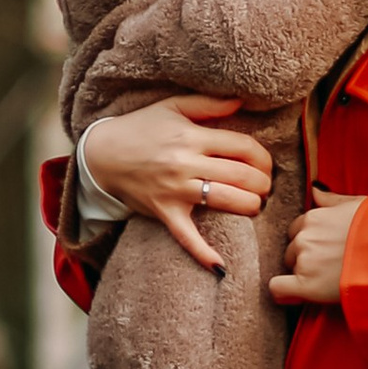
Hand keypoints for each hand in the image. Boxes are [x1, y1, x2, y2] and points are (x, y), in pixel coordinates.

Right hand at [82, 98, 273, 274]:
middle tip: (264, 186)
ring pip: (227, 201)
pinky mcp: (165, 212)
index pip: (244, 148)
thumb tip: (241, 102)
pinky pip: (187, 236)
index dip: (264, 158)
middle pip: (242, 175)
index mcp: (192, 136)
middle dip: (263, 183)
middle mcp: (186, 163)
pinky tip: (221, 266)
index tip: (266, 165)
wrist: (101, 154)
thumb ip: (209, 104)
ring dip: (251, 206)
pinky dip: (203, 253)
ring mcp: (175, 190)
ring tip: (254, 205)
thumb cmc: (140, 128)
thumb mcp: (172, 106)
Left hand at [270, 190, 360, 306]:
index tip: (322, 254)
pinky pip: (278, 288)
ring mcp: (304, 260)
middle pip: (291, 251)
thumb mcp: (357, 205)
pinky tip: (296, 296)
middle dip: (304, 260)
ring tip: (327, 282)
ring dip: (303, 275)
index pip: (297, 232)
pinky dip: (284, 293)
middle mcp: (304, 236)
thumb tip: (314, 190)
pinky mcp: (306, 284)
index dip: (308, 245)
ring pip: (289, 269)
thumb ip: (331, 200)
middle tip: (328, 270)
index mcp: (314, 217)